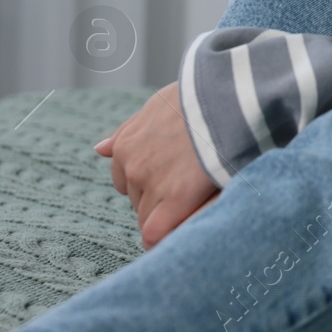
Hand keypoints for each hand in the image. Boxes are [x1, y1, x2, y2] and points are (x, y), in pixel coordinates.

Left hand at [94, 81, 219, 249]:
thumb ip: (130, 129)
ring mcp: (152, 181)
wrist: (231, 95)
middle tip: (191, 192)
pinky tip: (184, 232)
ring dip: (169, 216)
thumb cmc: (202, 97)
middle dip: (160, 201)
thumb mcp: (160, 104)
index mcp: (126, 145)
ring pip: (148, 218)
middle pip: (138, 202)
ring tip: (198, 204)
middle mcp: (132, 165)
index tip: (174, 183)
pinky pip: (157, 232)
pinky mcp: (177, 196)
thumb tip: (100, 150)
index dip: (150, 186)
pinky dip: (166, 236)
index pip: (125, 182)